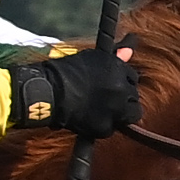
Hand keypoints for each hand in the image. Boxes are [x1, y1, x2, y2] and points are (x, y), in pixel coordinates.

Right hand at [13, 47, 139, 140]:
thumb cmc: (62, 72)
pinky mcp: (106, 126)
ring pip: (131, 114)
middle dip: (124, 98)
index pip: (132, 78)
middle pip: (134, 97)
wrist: (45, 91)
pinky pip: (112, 128)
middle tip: (110, 100)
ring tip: (104, 111)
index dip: (122, 83)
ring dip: (121, 113)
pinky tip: (91, 119)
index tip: (114, 87)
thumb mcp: (90, 59)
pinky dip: (103, 125)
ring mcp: (116, 108)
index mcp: (118, 69)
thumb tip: (129, 51)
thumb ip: (113, 59)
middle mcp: (122, 88)